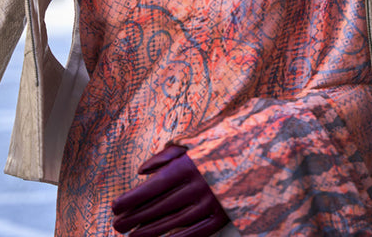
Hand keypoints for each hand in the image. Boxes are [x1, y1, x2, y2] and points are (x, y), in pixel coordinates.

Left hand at [112, 144, 229, 236]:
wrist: (256, 151)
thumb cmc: (218, 144)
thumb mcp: (192, 143)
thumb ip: (165, 156)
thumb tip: (141, 172)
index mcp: (189, 165)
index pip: (154, 187)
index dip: (132, 199)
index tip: (115, 207)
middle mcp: (199, 186)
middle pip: (161, 207)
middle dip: (135, 218)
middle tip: (117, 226)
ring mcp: (211, 203)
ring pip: (175, 223)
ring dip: (150, 232)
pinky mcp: (222, 216)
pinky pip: (197, 233)